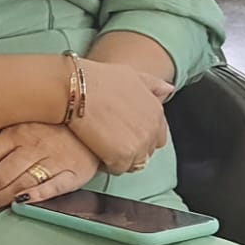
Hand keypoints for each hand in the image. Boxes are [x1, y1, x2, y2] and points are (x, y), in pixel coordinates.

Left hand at [0, 123, 100, 212]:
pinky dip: (35, 196)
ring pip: (19, 183)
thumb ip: (2, 140)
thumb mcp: (25, 124)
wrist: (96, 124)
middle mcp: (34, 146)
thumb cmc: (54, 127)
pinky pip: (52, 187)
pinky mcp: (72, 174)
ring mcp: (54, 161)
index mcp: (19, 131)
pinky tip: (19, 203)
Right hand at [68, 59, 172, 175]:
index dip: (140, 136)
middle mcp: (152, 129)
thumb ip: (152, 84)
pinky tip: (96, 152)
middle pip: (146, 152)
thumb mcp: (131, 75)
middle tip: (111, 141)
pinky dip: (107, 165)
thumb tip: (168, 89)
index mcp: (156, 112)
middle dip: (131, 149)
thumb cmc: (98, 79)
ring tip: (103, 148)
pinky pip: (117, 169)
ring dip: (120, 159)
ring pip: (133, 163)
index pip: (158, 137)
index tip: (124, 134)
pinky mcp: (122, 156)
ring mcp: (139, 144)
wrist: (75, 89)